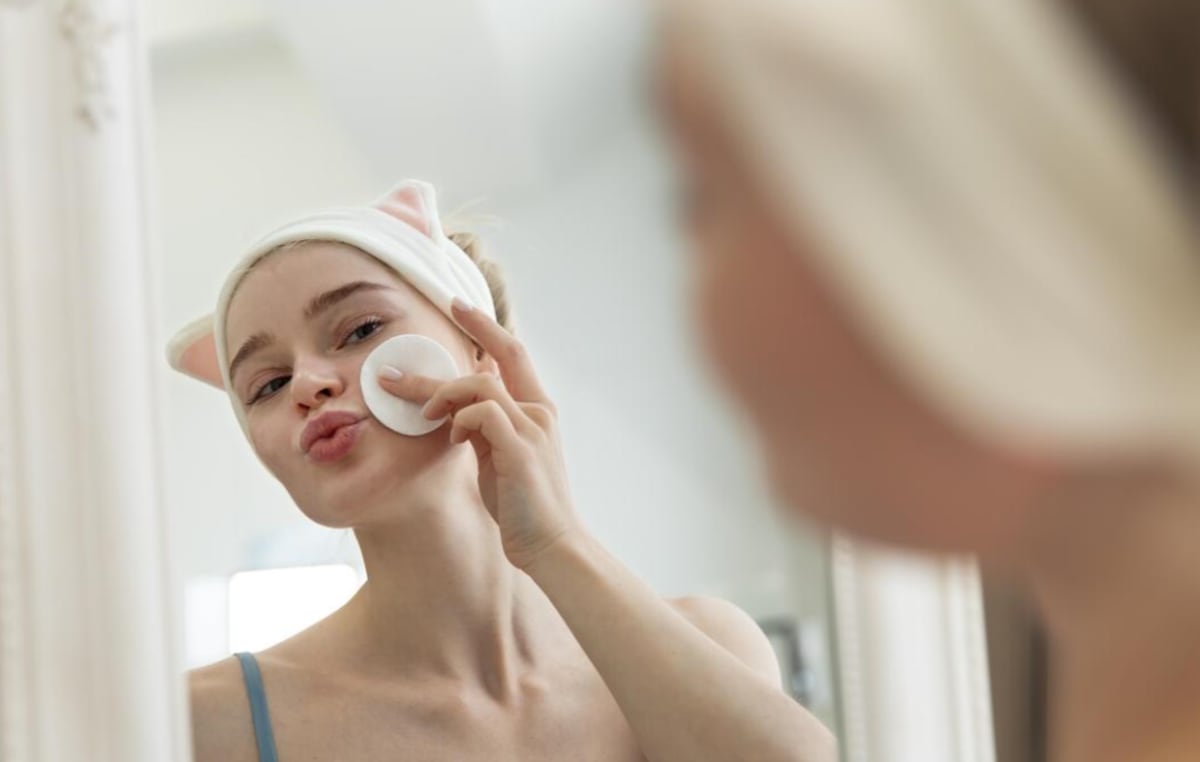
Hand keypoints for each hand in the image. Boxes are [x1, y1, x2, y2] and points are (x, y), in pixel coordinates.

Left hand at [376, 298, 582, 569]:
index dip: (485, 326)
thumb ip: (483, 426)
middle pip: (494, 359)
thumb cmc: (522, 505)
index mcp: (536, 410)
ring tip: (423, 416)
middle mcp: (539, 411)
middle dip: (447, 352)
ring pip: (480, 384)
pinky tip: (453, 438)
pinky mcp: (521, 449)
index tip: (457, 305)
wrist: (551, 545)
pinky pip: (482, 413)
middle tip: (399, 362)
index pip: (512, 353)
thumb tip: (457, 405)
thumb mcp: (498, 456)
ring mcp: (533, 429)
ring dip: (442, 394)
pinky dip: (459, 421)